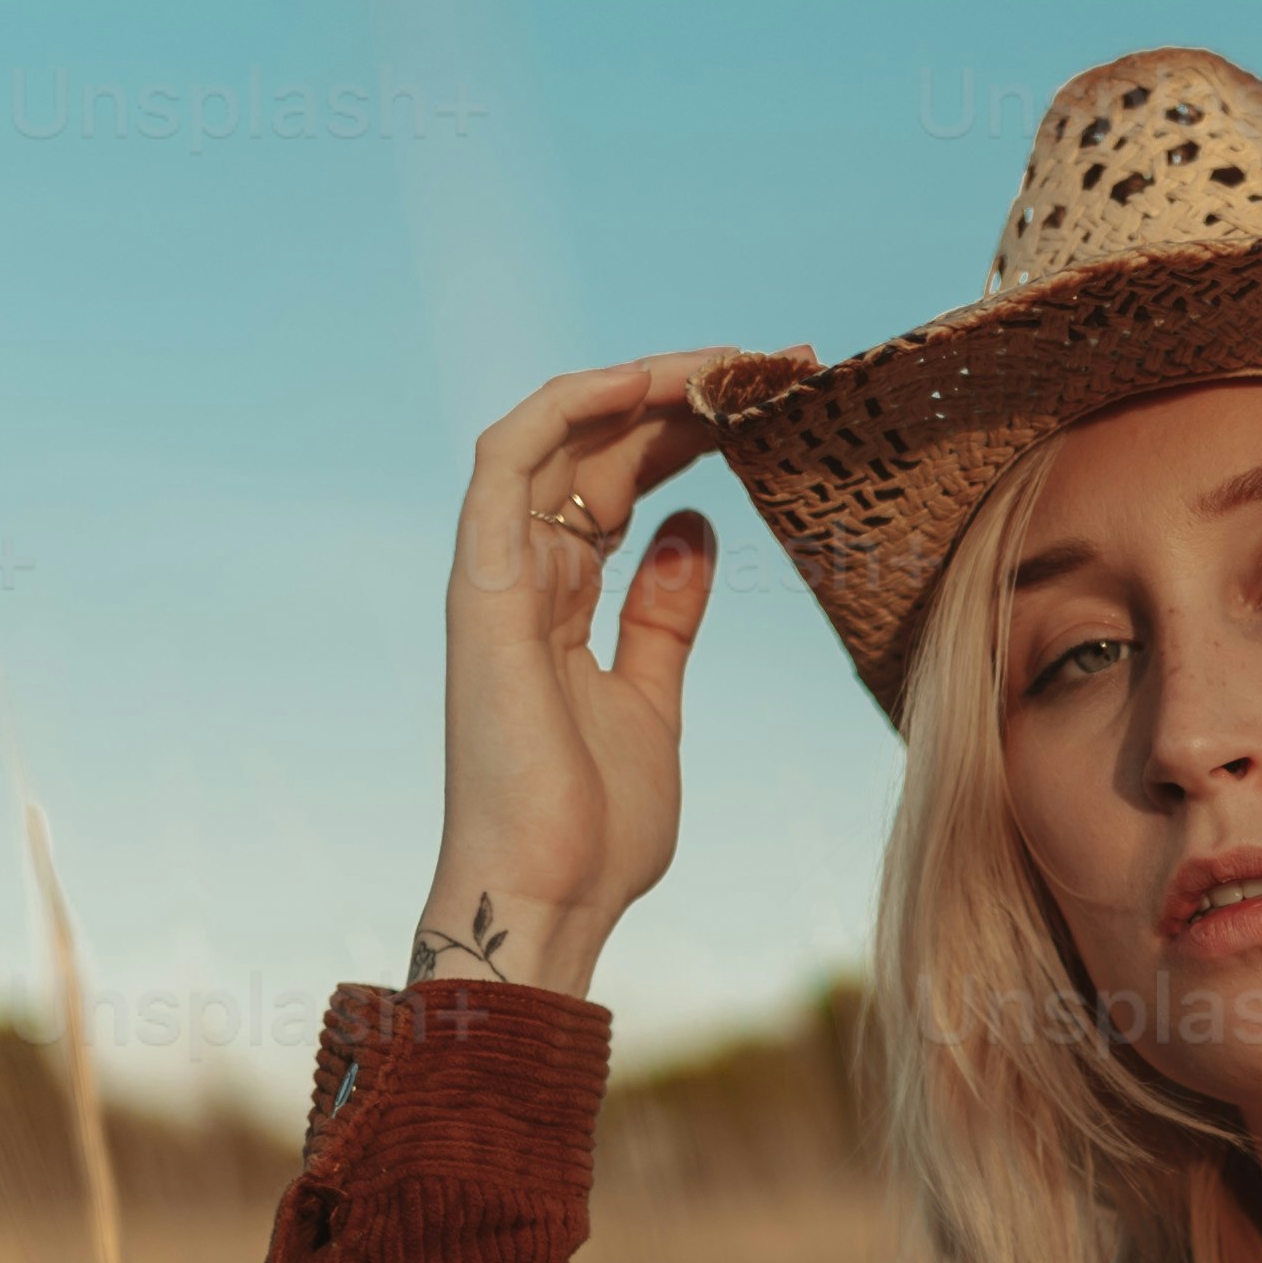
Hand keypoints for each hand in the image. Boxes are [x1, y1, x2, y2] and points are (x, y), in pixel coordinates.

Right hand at [410, 344, 809, 997]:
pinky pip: (508, 458)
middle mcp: (522, 574)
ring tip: (728, 364)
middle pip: (598, 447)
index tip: (775, 409)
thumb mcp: (655, 702)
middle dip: (684, 396)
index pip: (619, 481)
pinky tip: (646, 383)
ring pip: (558, 433)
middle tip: (778, 366)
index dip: (689, 434)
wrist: (550, 898)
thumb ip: (666, 615)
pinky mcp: (483, 585)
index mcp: (559, 602)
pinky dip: (570, 406)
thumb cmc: (597, 829)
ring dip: (640, 384)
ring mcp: (498, 576)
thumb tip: (692, 530)